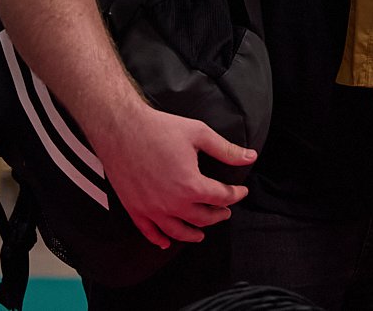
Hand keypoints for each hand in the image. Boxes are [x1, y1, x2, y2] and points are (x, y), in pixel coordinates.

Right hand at [87, 105, 254, 248]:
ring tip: (201, 234)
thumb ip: (226, 150)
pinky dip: (158, 240)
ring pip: (177, 231)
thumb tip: (251, 157)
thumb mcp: (200, 134)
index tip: (242, 191)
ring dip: (192, 234)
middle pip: (202, 218)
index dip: (236, 195)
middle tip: (225, 211)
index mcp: (190, 185)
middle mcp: (172, 203)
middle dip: (218, 215)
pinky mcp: (134, 209)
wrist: (121, 130)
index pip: (221, 197)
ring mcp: (151, 209)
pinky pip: (148, 232)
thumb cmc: (160, 129)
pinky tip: (165, 243)